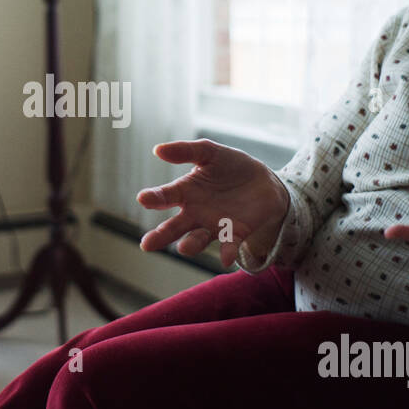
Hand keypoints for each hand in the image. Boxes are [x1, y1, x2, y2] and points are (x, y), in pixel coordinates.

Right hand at [137, 139, 289, 267]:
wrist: (264, 181)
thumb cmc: (231, 166)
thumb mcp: (210, 153)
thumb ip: (186, 151)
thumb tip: (158, 150)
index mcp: (186, 192)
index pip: (166, 196)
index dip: (154, 198)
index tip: (143, 198)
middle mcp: (195, 213)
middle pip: (174, 227)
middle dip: (161, 236)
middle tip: (147, 244)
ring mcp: (215, 225)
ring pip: (198, 239)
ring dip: (191, 245)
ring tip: (183, 249)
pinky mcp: (237, 233)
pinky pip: (230, 244)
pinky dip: (227, 251)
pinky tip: (226, 259)